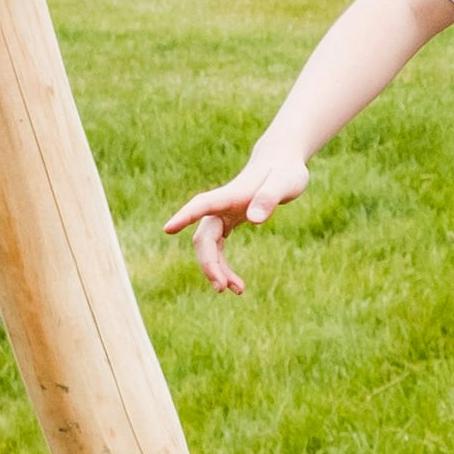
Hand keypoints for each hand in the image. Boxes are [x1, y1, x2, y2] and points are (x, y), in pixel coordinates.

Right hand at [162, 147, 315, 292]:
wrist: (281, 163)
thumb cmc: (286, 171)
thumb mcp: (285, 183)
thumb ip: (269, 199)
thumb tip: (254, 220)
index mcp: (230, 195)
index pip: (202, 205)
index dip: (185, 216)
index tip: (168, 229)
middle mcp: (221, 206)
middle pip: (204, 236)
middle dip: (209, 262)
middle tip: (222, 288)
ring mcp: (222, 215)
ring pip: (209, 247)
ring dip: (216, 269)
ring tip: (237, 290)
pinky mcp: (229, 222)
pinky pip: (218, 249)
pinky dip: (224, 267)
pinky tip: (237, 285)